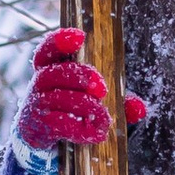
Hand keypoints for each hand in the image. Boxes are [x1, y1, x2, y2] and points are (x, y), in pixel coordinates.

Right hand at [18, 27, 145, 150]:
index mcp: (51, 68)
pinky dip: (81, 129)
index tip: (79, 37)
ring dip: (87, 107)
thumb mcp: (92, 99)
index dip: (59, 41)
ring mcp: (36, 104)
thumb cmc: (71, 110)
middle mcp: (40, 83)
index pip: (48, 50)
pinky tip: (96, 134)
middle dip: (82, 77)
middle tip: (102, 89)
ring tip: (104, 117)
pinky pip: (59, 124)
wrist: (44, 137)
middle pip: (56, 72)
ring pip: (60, 98)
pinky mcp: (39, 126)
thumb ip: (116, 101)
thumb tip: (138, 108)